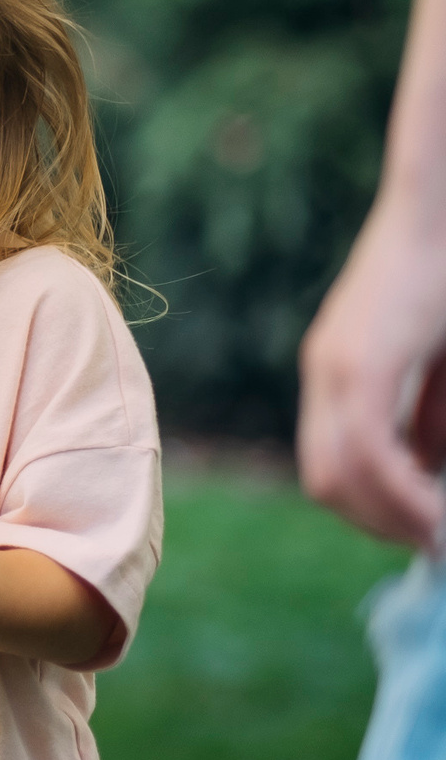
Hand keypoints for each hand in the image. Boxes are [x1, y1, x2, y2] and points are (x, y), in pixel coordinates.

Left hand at [299, 201, 445, 548]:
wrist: (436, 217)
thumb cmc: (445, 283)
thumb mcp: (437, 367)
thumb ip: (426, 417)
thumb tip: (429, 473)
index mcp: (336, 376)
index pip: (332, 469)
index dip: (372, 512)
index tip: (418, 533)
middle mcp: (324, 375)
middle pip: (328, 483)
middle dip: (381, 523)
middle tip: (431, 542)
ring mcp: (334, 367)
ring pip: (341, 474)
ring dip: (391, 513)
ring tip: (436, 529)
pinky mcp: (359, 361)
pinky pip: (369, 447)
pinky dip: (401, 487)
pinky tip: (435, 506)